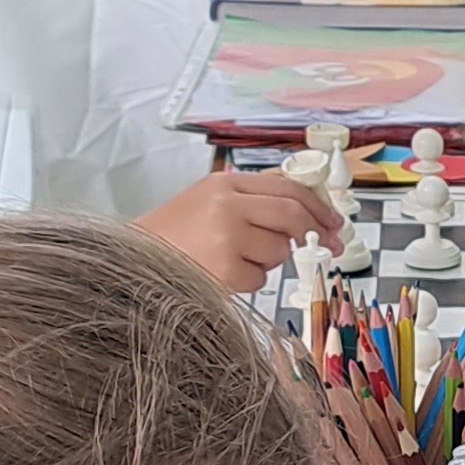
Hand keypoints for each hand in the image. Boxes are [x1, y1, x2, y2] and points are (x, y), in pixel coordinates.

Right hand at [141, 167, 341, 295]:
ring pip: (278, 250)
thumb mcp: (207, 201)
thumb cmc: (171, 236)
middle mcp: (227, 205)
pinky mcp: (225, 269)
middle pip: (292, 214)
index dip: (317, 205)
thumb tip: (303, 209)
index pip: (286, 187)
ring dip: (268, 259)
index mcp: (224, 184)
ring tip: (233, 258)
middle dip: (315, 232)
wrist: (130, 264)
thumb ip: (250, 199)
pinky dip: (248, 280)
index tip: (334, 221)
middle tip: (329, 246)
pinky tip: (221, 273)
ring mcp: (227, 237)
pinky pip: (260, 278)